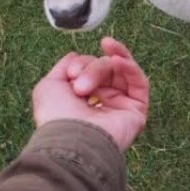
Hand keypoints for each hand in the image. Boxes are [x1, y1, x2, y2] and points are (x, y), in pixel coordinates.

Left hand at [32, 38, 148, 151]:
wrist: (72, 140)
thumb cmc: (56, 116)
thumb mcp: (50, 85)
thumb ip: (64, 67)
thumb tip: (75, 55)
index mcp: (82, 100)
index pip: (90, 70)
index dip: (82, 64)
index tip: (72, 73)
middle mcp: (103, 103)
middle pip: (106, 69)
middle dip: (94, 66)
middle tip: (80, 81)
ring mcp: (121, 107)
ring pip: (122, 72)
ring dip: (113, 59)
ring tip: (105, 50)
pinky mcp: (137, 111)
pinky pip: (139, 82)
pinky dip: (130, 66)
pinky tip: (117, 59)